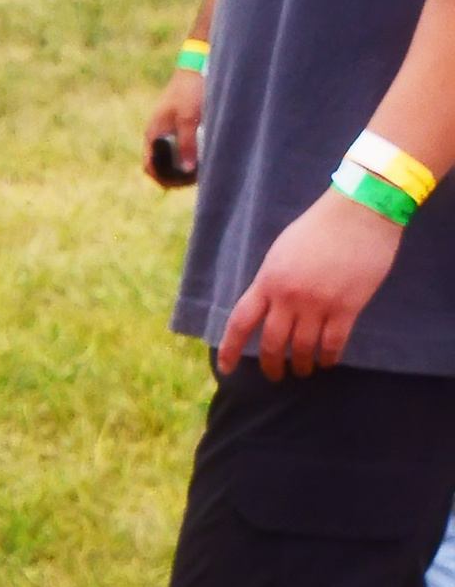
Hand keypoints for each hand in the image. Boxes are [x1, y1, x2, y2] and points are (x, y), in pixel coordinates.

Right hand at [145, 67, 202, 185]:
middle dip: (175, 176)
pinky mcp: (179, 125)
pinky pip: (180, 147)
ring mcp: (168, 130)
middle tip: (196, 178)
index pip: (150, 167)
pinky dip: (189, 155)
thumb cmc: (191, 90)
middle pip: (161, 166)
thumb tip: (186, 170)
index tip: (181, 184)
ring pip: (172, 157)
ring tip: (202, 168)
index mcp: (153, 134)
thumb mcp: (189, 118)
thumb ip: (187, 144)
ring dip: (184, 166)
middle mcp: (158, 135)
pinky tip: (205, 154)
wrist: (197, 64)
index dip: (163, 179)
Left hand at [218, 188, 400, 375]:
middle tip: (275, 375)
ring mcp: (318, 304)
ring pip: (303, 349)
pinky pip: (333, 344)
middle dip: (271, 365)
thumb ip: (271, 281)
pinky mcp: (347, 307)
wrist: (360, 211)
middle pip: (272, 343)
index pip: (240, 322)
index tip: (225, 368)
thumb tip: (266, 308)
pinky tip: (328, 362)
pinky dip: (329, 358)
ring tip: (303, 370)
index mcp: (269, 280)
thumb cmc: (320, 227)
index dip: (230, 349)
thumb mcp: (282, 252)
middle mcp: (289, 297)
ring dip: (301, 365)